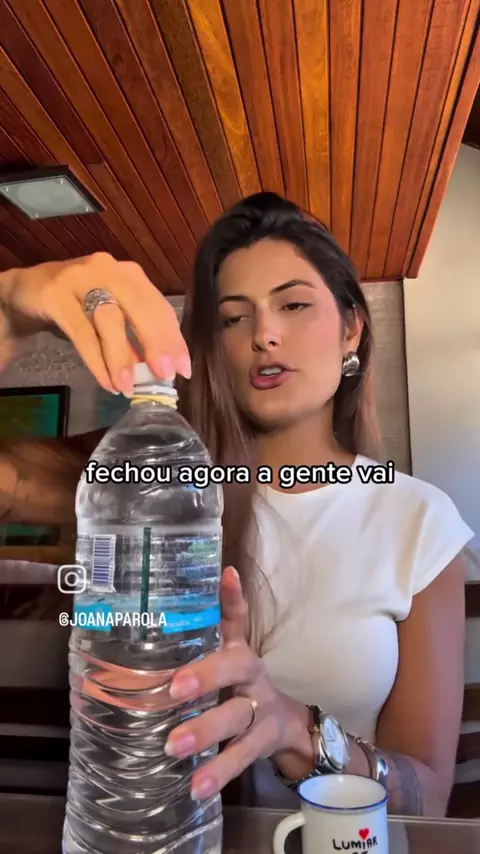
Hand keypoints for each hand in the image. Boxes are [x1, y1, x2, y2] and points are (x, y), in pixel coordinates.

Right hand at [0, 253, 189, 391]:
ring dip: (122, 356)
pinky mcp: (54, 294)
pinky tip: (106, 381)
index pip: (158, 306)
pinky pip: (81, 332)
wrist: (24, 292)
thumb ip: (133, 338)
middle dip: (156, 342)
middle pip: (139, 306)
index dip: (173, 337)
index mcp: (128, 275)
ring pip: (109, 318)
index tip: (183, 369)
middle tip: (165, 375)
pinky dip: (96, 359)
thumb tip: (160, 369)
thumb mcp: (109, 318)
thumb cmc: (76, 306)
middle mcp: (107, 269)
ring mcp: (79, 278)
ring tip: (129, 387)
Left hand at [164, 566, 298, 800]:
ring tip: (172, 746)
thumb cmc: (240, 688)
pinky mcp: (262, 742)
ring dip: (205, 731)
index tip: (227, 575)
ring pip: (236, 718)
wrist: (288, 726)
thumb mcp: (227, 659)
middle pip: (235, 668)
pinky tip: (197, 787)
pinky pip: (242, 757)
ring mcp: (261, 710)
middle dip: (206, 676)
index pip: (237, 618)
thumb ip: (202, 637)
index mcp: (239, 651)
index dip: (232, 598)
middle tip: (174, 689)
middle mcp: (253, 675)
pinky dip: (220, 772)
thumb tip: (162, 613)